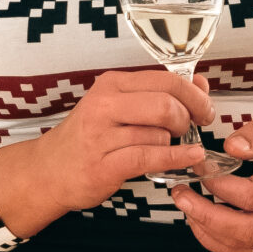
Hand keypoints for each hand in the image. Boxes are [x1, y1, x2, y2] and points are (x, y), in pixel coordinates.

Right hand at [0, 68, 211, 235]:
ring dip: (175, 143)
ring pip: (160, 134)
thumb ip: (160, 94)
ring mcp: (101, 136)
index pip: (166, 80)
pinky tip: (190, 158)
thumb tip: (201, 85)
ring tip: (169, 147)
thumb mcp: (119, 106)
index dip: (194, 95)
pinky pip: (150, 158)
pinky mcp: (104, 165)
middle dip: (188, 118)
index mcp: (111, 85)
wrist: (48, 171)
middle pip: (166, 105)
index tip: (204, 109)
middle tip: (191, 129)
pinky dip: (176, 158)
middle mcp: (104, 106)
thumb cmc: (89, 138)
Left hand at [170, 108, 252, 251]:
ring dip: (204, 228)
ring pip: (239, 245)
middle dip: (205, 215)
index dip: (221, 187)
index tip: (200, 168)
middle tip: (180, 194)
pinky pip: (237, 251)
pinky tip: (198, 217)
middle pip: (246, 229)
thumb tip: (231, 148)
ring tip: (186, 202)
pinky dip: (212, 238)